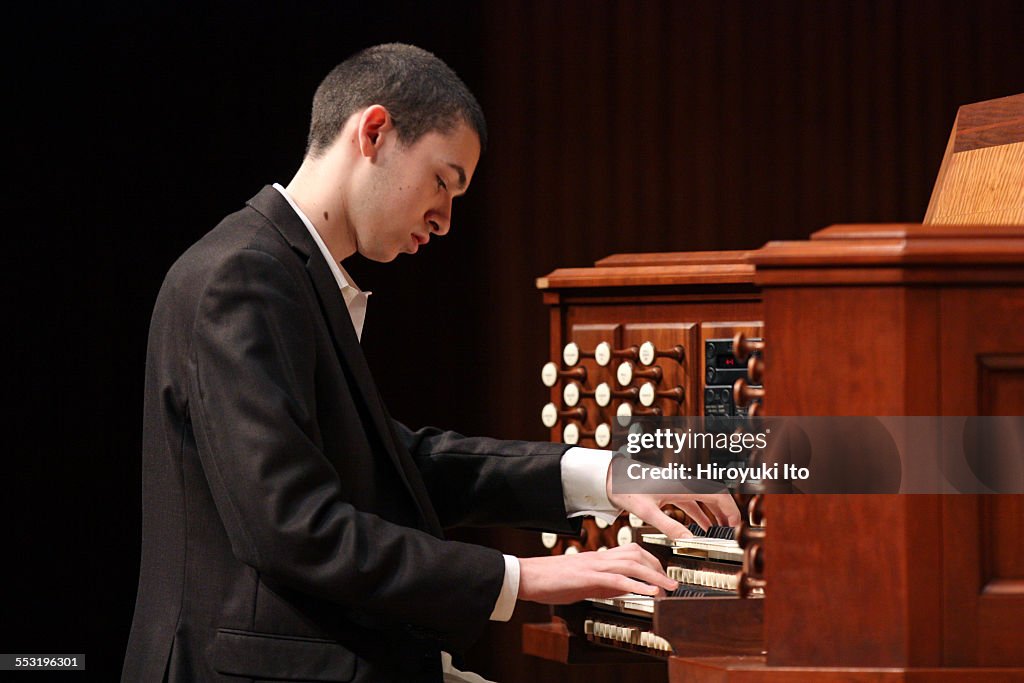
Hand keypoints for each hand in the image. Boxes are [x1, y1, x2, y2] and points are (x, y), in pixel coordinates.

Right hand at [518, 543, 676, 603]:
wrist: (528, 576)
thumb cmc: (551, 580)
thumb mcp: (583, 583)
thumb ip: (605, 584)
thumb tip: (627, 589)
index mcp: (598, 558)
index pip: (631, 552)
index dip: (650, 561)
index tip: (662, 575)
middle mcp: (599, 557)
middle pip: (636, 553)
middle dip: (657, 567)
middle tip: (670, 584)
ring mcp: (593, 565)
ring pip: (631, 563)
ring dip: (653, 576)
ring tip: (667, 588)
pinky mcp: (587, 576)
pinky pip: (617, 579)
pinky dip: (637, 585)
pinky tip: (650, 593)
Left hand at [606, 463, 740, 539]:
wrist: (612, 477)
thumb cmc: (627, 490)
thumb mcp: (647, 512)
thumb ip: (669, 527)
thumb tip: (689, 542)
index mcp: (682, 485)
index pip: (717, 494)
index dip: (730, 509)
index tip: (736, 525)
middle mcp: (684, 483)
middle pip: (715, 496)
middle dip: (726, 513)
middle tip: (733, 532)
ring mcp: (679, 486)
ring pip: (705, 499)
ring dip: (715, 514)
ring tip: (721, 532)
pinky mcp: (671, 491)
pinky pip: (693, 502)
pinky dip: (701, 514)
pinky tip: (703, 527)